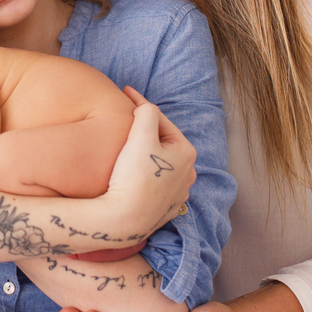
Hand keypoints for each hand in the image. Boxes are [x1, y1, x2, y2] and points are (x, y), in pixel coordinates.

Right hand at [102, 87, 196, 234]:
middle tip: (124, 119)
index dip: (140, 104)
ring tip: (127, 147)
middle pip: (161, 141)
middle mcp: (188, 173)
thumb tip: (145, 107)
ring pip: (159, 163)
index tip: (124, 92)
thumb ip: (146, 112)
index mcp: (186, 151)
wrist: (123, 219)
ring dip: (145, 153)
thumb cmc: (133, 175)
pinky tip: (132, 173)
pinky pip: (155, 182)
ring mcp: (178, 193)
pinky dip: (145, 173)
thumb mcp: (140, 135)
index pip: (159, 119)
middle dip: (144, 130)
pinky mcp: (165, 208)